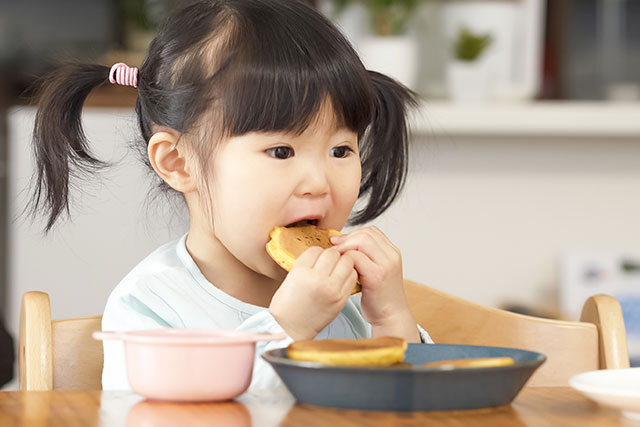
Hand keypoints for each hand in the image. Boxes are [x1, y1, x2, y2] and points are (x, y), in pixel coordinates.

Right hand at [269, 246, 356, 340]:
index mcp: (301, 272)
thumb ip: (305, 264)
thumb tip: (319, 254)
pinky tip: (341, 278)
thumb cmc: (287, 306)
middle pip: (333, 254)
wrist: (291, 328)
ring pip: (347, 262)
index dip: (316, 253)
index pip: (316, 250)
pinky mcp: (341, 299)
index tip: (315, 258)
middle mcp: (317, 279)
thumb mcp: (290, 278)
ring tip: (336, 269)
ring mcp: (332, 290)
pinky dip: (348, 274)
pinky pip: (352, 277)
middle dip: (330, 256)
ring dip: (342, 263)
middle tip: (327, 262)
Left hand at [331, 226, 419, 341]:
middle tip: (334, 247)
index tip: (340, 243)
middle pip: (366, 233)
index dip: (353, 234)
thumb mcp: (376, 270)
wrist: (390, 316)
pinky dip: (345, 260)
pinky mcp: (377, 276)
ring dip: (345, 247)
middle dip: (347, 238)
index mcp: (392, 252)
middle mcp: (392, 255)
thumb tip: (343, 242)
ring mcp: (386, 265)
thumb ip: (367, 256)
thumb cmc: (379, 295)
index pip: (371, 231)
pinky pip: (356, 258)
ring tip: (336, 257)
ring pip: (361, 241)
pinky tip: (340, 269)